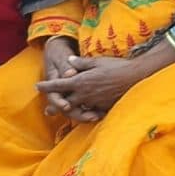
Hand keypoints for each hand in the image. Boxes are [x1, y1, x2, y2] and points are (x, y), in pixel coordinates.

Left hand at [36, 49, 153, 123]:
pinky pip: (90, 113)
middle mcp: (85, 94)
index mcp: (81, 81)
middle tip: (48, 111)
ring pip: (77, 110)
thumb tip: (69, 61)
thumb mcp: (97, 61)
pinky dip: (85, 114)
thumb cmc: (117, 66)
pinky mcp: (103, 107)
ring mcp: (93, 103)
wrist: (136, 77)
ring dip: (69, 112)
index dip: (47, 86)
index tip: (38, 86)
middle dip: (56, 106)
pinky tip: (84, 114)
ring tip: (65, 114)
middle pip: (65, 103)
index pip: (59, 85)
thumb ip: (81, 63)